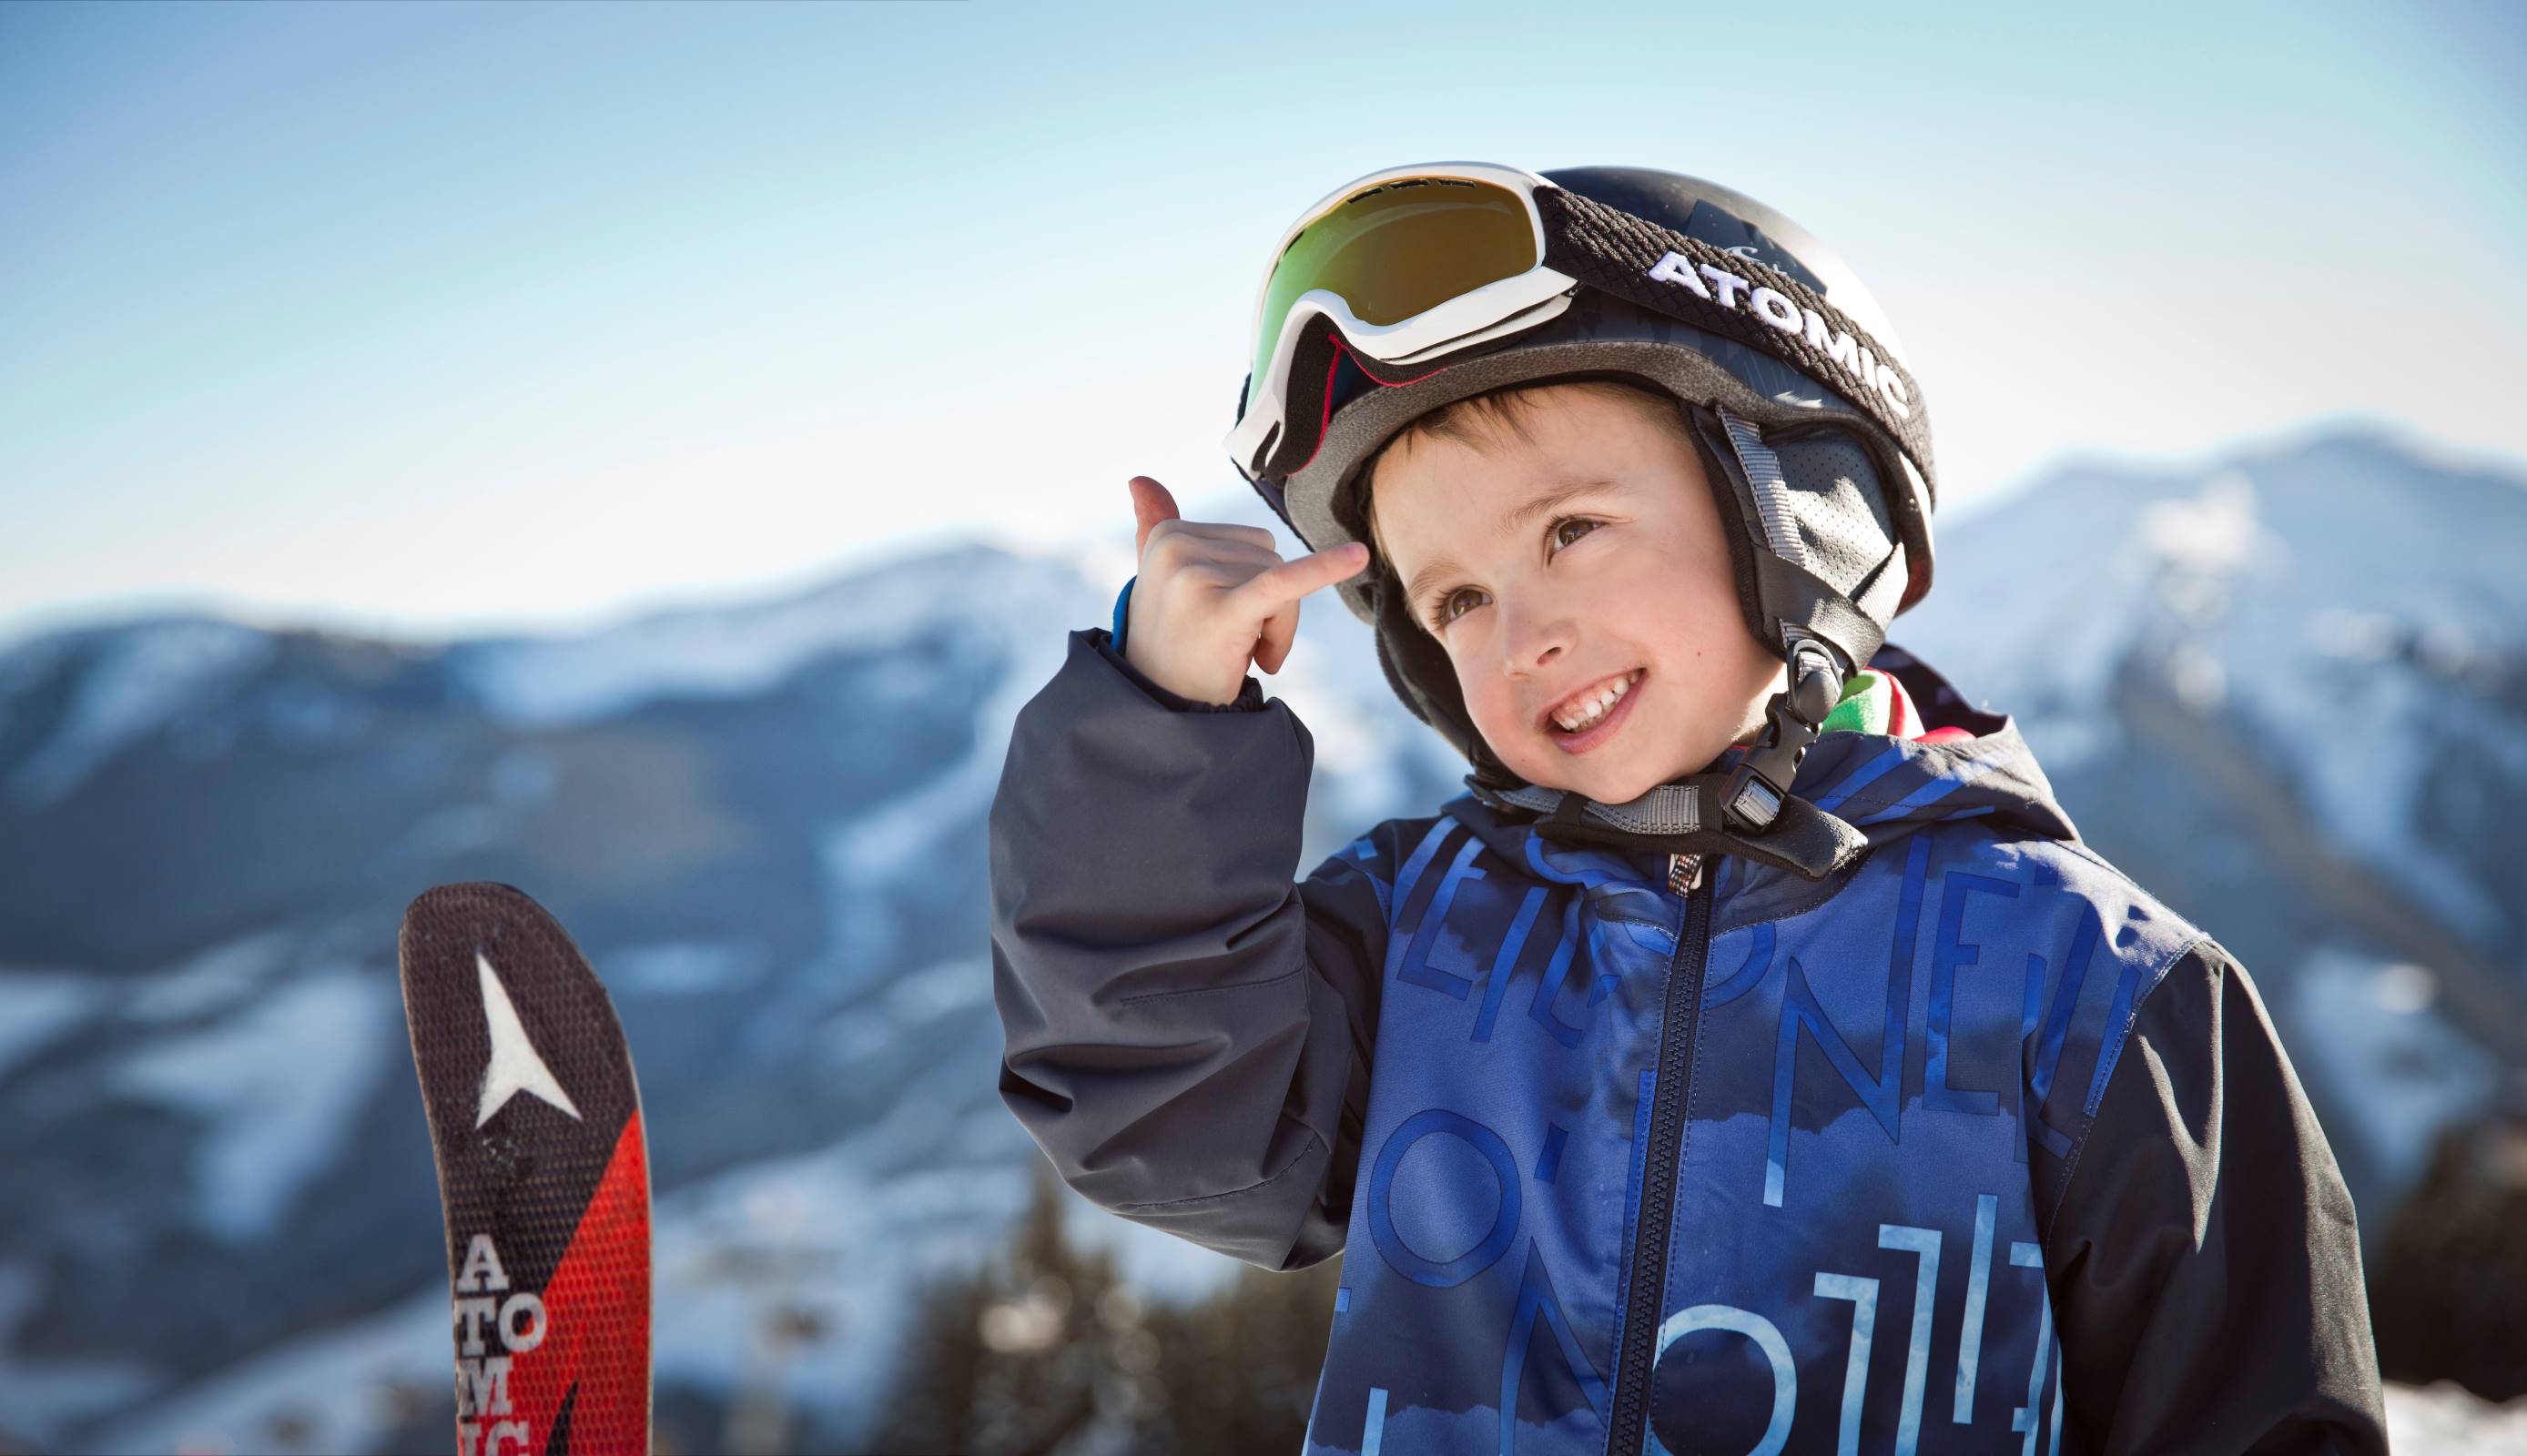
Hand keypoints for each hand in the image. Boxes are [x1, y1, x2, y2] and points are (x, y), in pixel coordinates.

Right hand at [1122, 475, 1369, 706]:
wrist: (1161, 710)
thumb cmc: (1172, 645)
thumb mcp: (1160, 581)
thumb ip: (1154, 527)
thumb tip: (1139, 477)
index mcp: (1167, 534)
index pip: (1252, 541)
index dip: (1253, 584)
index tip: (1224, 620)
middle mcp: (1177, 548)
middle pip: (1270, 557)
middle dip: (1269, 607)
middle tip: (1236, 646)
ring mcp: (1195, 577)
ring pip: (1284, 580)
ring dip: (1275, 627)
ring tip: (1240, 654)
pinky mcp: (1222, 608)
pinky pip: (1283, 583)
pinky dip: (1323, 569)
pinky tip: (1358, 556)